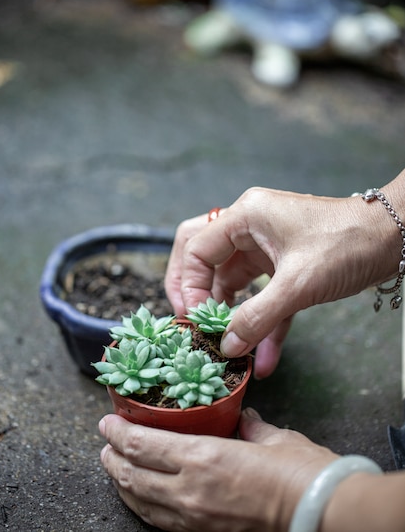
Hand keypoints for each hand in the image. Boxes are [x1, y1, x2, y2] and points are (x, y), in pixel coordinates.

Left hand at [99, 409, 336, 531]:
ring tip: (113, 467)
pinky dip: (141, 506)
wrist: (321, 515)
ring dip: (120, 482)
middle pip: (132, 474)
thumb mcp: (271, 437)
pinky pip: (159, 521)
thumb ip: (248, 426)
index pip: (143, 445)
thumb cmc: (299, 472)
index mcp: (203, 456)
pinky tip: (139, 498)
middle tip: (106, 442)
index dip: (118, 432)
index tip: (108, 421)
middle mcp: (190, 489)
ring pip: (140, 501)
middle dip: (112, 456)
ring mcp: (194, 518)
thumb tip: (241, 419)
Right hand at [165, 186, 396, 377]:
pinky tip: (264, 358)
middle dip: (195, 291)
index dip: (189, 285)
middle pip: (204, 257)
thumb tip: (226, 347)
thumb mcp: (297, 284)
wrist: (393, 239)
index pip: (197, 248)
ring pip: (233, 281)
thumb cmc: (346, 244)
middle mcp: (250, 227)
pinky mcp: (284, 266)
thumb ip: (257, 317)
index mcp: (246, 216)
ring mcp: (267, 246)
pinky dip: (262, 324)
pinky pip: (263, 296)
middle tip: (190, 320)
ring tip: (226, 348)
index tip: (193, 318)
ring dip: (230, 315)